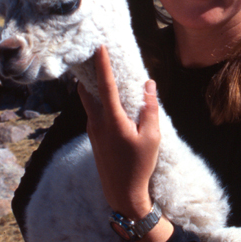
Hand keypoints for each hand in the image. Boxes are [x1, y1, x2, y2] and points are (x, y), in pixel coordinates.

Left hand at [78, 45, 160, 219]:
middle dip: (89, 70)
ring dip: (92, 84)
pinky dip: (97, 98)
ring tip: (100, 69)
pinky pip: (93, 110)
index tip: (98, 46)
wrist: (122, 195)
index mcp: (112, 121)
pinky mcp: (94, 136)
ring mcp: (93, 130)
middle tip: (93, 52)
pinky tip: (108, 96)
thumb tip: (149, 84)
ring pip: (88, 100)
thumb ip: (150, 108)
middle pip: (87, 90)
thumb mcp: (152, 137)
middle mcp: (97, 123)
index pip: (105, 85)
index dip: (102, 64)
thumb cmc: (140, 166)